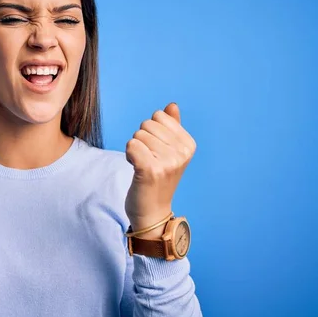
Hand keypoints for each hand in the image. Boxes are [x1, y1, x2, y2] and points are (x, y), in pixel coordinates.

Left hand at [124, 103, 195, 238]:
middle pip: (146, 124)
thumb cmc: (157, 179)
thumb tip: (171, 105)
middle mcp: (182, 153)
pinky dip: (129, 155)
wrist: (152, 211)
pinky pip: (131, 145)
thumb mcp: (168, 151)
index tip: (155, 151)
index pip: (159, 116)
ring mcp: (168, 162)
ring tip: (143, 166)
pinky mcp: (151, 170)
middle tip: (148, 160)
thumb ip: (171, 127)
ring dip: (134, 149)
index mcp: (188, 144)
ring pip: (137, 135)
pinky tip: (136, 168)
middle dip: (141, 140)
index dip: (150, 131)